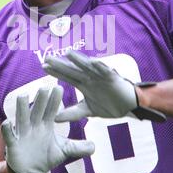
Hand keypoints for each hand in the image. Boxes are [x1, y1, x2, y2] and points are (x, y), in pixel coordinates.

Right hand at [1, 85, 94, 172]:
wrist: (30, 171)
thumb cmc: (45, 156)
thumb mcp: (64, 151)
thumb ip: (78, 147)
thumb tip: (95, 146)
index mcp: (46, 125)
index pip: (51, 110)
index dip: (55, 100)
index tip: (59, 88)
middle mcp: (34, 126)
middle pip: (37, 110)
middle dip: (40, 100)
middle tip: (44, 87)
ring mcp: (23, 133)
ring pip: (22, 118)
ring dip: (22, 108)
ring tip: (22, 96)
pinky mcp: (13, 144)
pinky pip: (9, 136)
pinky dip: (7, 130)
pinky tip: (7, 122)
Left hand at [43, 51, 165, 122]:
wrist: (128, 107)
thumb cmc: (109, 105)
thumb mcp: (88, 111)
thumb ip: (73, 113)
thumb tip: (55, 119)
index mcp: (84, 84)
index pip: (67, 76)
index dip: (56, 72)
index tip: (43, 67)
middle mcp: (90, 77)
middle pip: (73, 69)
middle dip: (61, 64)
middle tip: (48, 57)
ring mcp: (100, 76)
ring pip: (88, 67)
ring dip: (78, 60)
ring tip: (68, 54)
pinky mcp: (112, 78)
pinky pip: (106, 71)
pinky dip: (100, 66)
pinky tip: (93, 61)